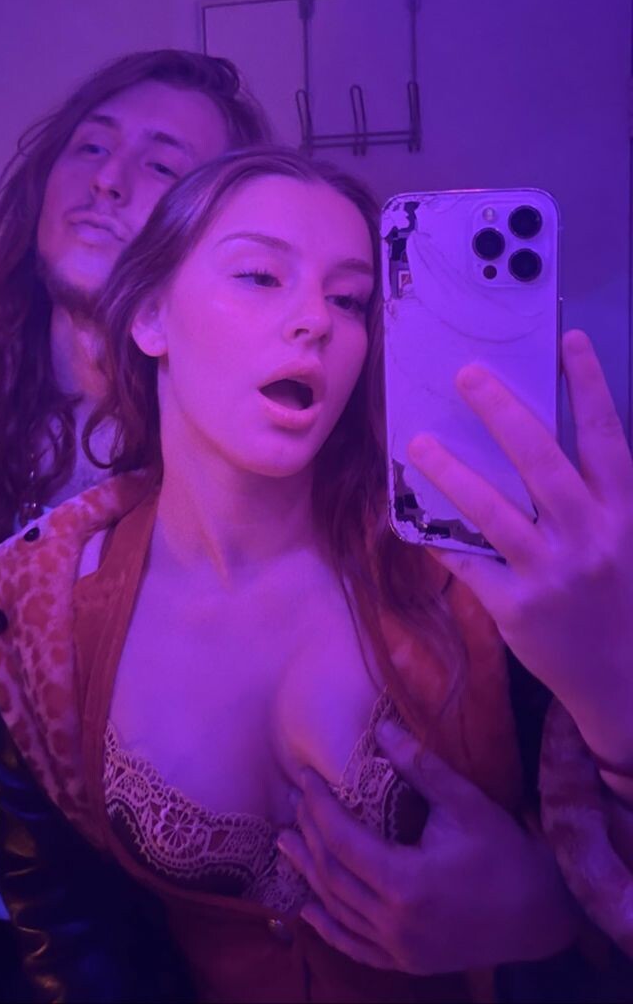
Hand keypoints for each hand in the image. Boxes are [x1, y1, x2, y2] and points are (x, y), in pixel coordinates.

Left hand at [277, 724, 575, 972]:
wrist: (540, 913)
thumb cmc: (505, 853)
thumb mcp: (465, 803)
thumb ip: (419, 766)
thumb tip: (381, 726)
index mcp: (407, 883)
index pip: (343, 840)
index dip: (319, 806)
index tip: (305, 778)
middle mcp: (396, 922)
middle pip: (333, 874)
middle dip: (308, 834)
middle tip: (292, 803)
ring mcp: (399, 948)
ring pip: (337, 909)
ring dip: (308, 874)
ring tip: (287, 842)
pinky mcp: (406, 962)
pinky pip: (354, 946)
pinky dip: (328, 926)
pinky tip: (309, 908)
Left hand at [407, 330, 632, 763]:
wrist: (622, 681)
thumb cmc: (618, 595)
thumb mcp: (623, 539)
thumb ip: (594, 493)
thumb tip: (536, 436)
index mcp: (622, 513)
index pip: (606, 438)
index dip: (589, 387)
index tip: (569, 340)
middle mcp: (591, 537)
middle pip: (542, 461)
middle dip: (503, 412)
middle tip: (468, 373)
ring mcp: (552, 574)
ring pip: (493, 510)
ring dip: (452, 471)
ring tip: (418, 441)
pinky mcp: (517, 608)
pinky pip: (468, 562)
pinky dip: (438, 536)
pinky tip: (410, 514)